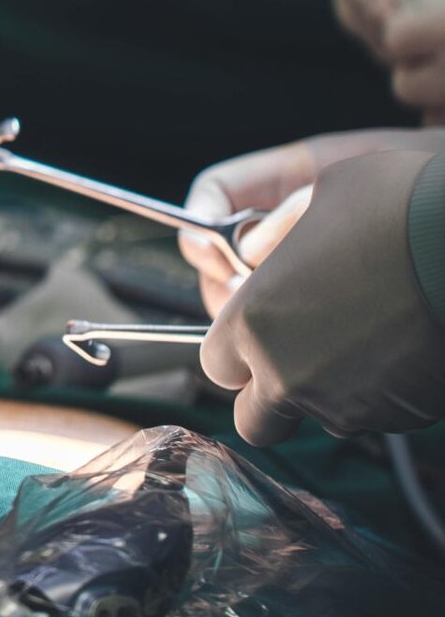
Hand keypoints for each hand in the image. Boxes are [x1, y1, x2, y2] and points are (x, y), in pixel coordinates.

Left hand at [201, 147, 444, 443]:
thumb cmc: (394, 204)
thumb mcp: (317, 198)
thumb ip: (275, 240)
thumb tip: (255, 249)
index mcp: (253, 323)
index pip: (216, 365)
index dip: (236, 349)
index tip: (258, 329)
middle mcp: (288, 375)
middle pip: (254, 418)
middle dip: (268, 394)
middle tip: (298, 353)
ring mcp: (344, 404)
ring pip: (321, 417)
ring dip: (329, 389)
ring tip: (364, 335)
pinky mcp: (399, 416)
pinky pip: (376, 413)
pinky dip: (380, 390)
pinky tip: (400, 345)